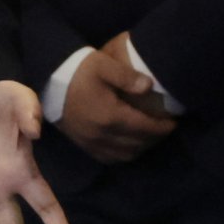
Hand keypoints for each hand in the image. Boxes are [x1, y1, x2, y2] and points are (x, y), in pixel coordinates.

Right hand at [57, 36, 175, 165]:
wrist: (49, 80)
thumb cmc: (79, 70)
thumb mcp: (103, 65)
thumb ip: (128, 76)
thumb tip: (149, 87)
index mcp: (110, 116)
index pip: (144, 128)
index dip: (162, 127)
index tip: (174, 122)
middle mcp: (101, 135)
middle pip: (137, 144)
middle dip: (155, 138)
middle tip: (165, 128)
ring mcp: (91, 142)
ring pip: (125, 155)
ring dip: (141, 148)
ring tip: (150, 136)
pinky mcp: (82, 144)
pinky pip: (108, 158)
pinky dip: (124, 155)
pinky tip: (130, 145)